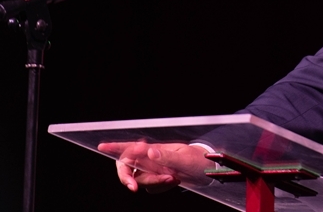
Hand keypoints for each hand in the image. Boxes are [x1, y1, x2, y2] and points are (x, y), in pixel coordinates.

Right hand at [97, 141, 212, 192]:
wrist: (209, 170)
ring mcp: (154, 169)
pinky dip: (160, 187)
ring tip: (173, 177)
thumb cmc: (198, 159)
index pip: (131, 147)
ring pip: (140, 180)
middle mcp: (151, 158)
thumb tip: (150, 152)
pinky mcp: (158, 179)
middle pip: (127, 167)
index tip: (102, 147)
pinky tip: (173, 180)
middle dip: (127, 178)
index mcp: (155, 148)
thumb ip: (168, 156)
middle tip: (134, 188)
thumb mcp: (186, 157)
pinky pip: (151, 187)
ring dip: (153, 182)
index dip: (115, 147)